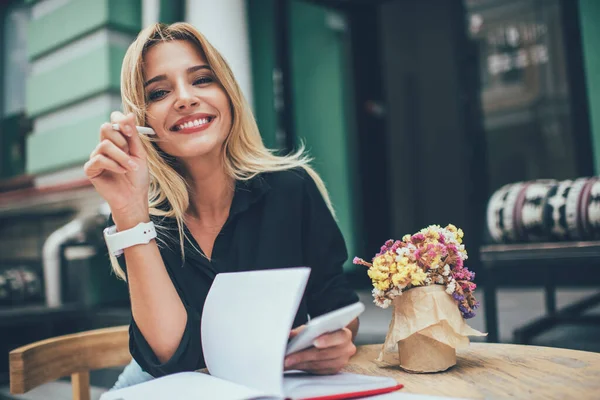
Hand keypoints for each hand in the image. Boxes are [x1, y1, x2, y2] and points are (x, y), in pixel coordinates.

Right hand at [84, 112, 149, 226]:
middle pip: (105, 128)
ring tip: (131, 167)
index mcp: (117, 139)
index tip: (130, 132)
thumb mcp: (139, 153)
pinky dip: (114, 165)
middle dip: (122, 141)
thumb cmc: (138, 176)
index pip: (113, 120)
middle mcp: (105, 145)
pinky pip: (99, 159)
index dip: (120, 121)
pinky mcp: (91, 168)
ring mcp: (96, 156)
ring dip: (122, 156)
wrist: (134, 197)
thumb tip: (129, 114)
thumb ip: (133, 135)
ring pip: (104, 145)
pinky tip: (122, 171)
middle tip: (131, 153)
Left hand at [284, 325, 355, 374]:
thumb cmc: (322, 332)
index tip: (315, 342)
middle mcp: (346, 350)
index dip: (327, 340)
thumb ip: (303, 331)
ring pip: (318, 364)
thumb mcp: (314, 327)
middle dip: (303, 356)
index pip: (339, 337)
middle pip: (323, 354)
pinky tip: (293, 365)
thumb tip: (289, 334)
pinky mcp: (333, 371)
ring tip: (287, 362)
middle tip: (288, 358)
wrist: (331, 340)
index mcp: (345, 335)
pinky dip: (303, 367)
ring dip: (300, 364)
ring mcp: (341, 362)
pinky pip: (317, 370)